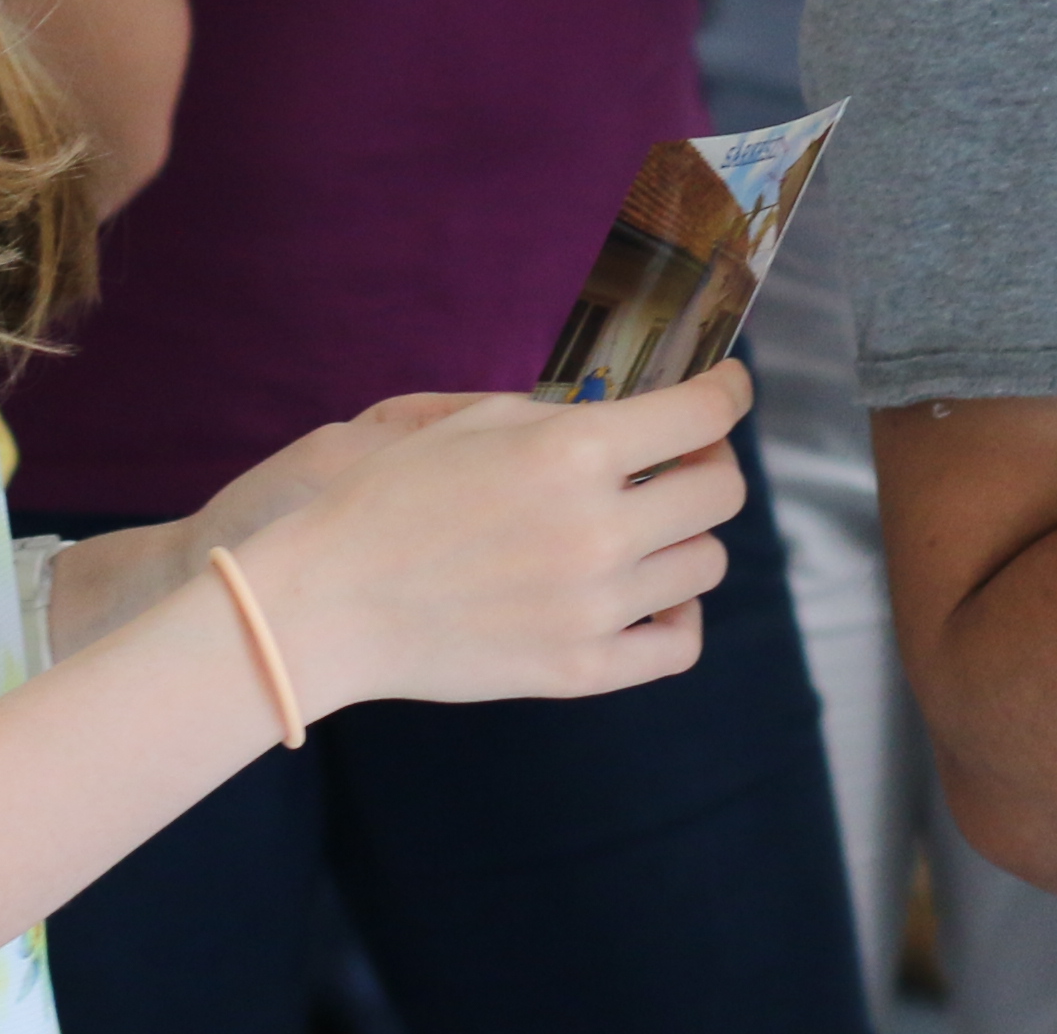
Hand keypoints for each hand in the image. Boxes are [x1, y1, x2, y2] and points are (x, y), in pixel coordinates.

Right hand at [241, 363, 754, 711]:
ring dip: (686, 534)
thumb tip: (636, 418)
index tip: (728, 387)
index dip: (729, 391)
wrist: (327, 605)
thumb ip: (567, 417)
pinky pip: (678, 644)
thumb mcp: (476, 423)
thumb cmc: (389, 500)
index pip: (705, 414)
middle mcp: (599, 529)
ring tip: (647, 525)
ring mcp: (594, 607)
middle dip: (709, 462)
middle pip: (719, 490)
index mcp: (574, 452)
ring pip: (705, 563)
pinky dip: (678, 614)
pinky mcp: (580, 670)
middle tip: (678, 458)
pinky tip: (652, 592)